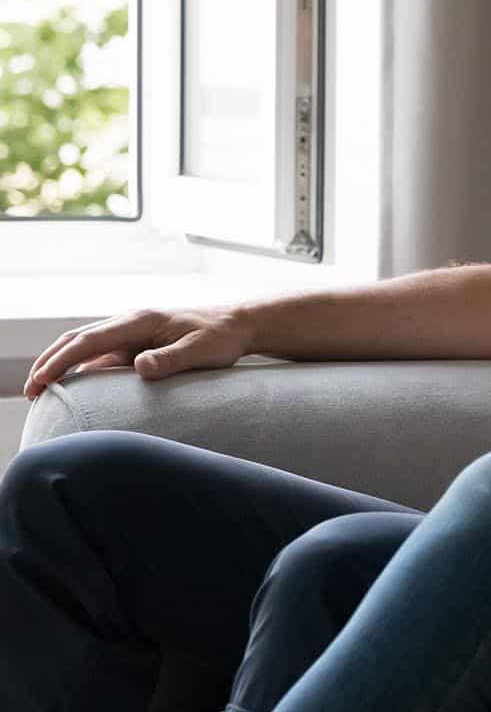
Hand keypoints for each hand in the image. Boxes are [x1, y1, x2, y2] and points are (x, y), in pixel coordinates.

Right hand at [24, 306, 252, 398]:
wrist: (238, 325)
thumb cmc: (221, 338)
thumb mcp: (201, 351)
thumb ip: (171, 359)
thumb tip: (139, 367)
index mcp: (140, 321)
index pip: (90, 340)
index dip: (62, 360)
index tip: (42, 380)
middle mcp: (130, 323)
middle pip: (78, 340)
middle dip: (50, 362)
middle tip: (31, 390)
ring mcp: (132, 332)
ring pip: (86, 346)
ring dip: (62, 364)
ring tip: (41, 391)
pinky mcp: (137, 343)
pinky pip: (102, 355)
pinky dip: (81, 368)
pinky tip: (72, 387)